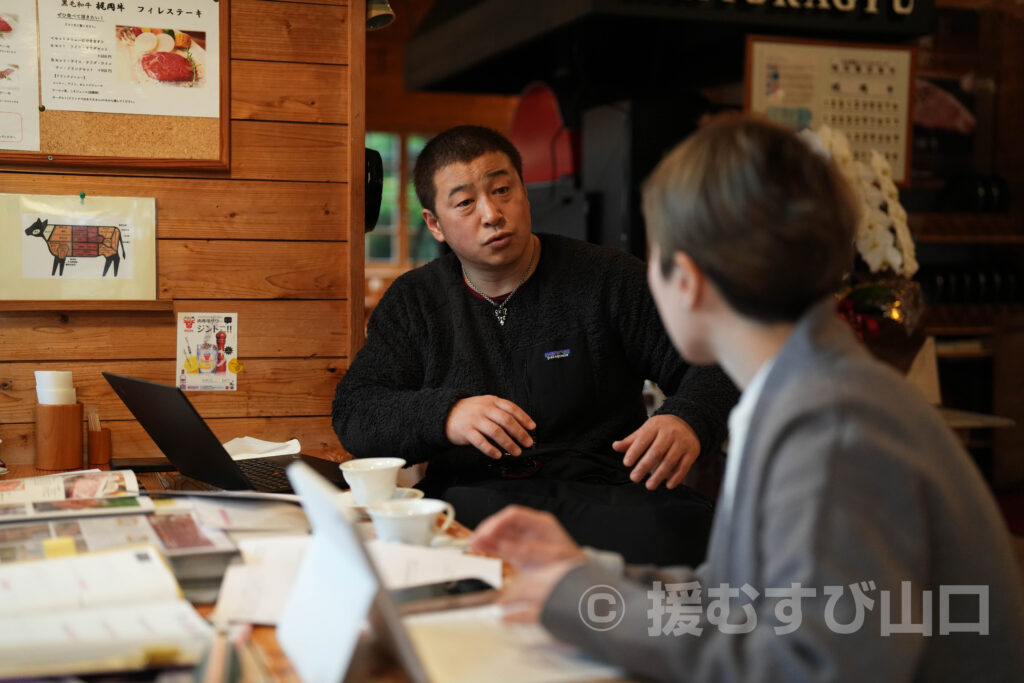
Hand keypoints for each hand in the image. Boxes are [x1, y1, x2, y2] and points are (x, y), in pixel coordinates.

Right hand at [445, 395, 535, 458]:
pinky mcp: (466, 431)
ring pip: (495, 431)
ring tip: (516, 452)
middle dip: (519, 433)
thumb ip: (500, 412)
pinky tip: (497, 455)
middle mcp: (484, 409)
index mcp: (491, 401)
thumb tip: (519, 426)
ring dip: (508, 443)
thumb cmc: (469, 411)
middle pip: (506, 420)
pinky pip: (480, 442)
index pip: (511, 408)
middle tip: (527, 443)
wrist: (445, 413)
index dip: (524, 418)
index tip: (532, 428)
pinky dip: (490, 449)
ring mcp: (475, 420)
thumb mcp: (485, 404)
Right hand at [470, 506, 585, 623]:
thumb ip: (528, 551)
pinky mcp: (520, 552)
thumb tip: (504, 545)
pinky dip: (489, 547)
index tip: (486, 533)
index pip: (514, 515)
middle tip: (475, 540)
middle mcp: (531, 529)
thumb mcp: (552, 557)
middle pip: (503, 523)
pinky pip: (501, 546)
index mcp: (541, 524)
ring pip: (500, 534)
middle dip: (487, 530)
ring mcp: (524, 541)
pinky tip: (480, 549)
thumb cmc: (571, 566)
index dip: (497, 522)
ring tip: (472, 545)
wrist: (580, 582)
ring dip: (485, 538)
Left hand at [613, 414, 699, 489]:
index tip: (626, 464)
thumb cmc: (662, 429)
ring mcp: (682, 443)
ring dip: (659, 475)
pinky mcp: (692, 452)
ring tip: (649, 486)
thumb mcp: (646, 430)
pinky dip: (676, 477)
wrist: (688, 423)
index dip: (634, 452)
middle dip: (644, 466)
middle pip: (656, 452)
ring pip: (670, 461)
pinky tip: (668, 485)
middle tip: (634, 478)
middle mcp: (670, 433)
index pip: (643, 440)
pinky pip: (684, 466)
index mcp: (655, 426)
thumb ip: (631, 441)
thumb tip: (615, 446)